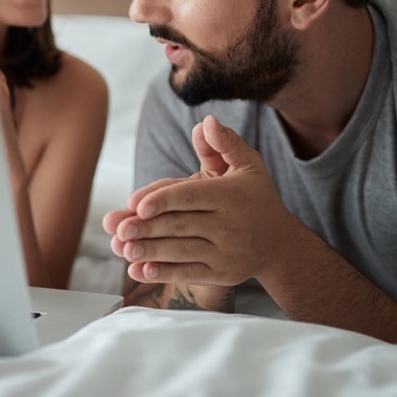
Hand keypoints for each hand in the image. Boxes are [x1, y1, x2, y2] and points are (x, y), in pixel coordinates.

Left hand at [105, 115, 299, 288]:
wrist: (279, 244)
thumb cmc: (256, 197)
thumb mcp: (248, 165)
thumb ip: (225, 143)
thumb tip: (206, 122)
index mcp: (232, 196)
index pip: (192, 196)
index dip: (163, 199)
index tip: (135, 205)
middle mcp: (231, 226)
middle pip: (181, 225)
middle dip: (147, 228)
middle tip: (117, 228)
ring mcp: (226, 253)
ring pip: (182, 251)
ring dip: (149, 251)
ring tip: (121, 248)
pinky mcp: (221, 275)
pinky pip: (188, 274)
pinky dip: (162, 273)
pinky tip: (137, 270)